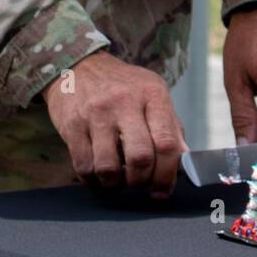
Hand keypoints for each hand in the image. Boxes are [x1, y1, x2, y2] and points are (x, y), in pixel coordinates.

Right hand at [41, 51, 186, 198]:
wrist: (79, 67)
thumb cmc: (123, 86)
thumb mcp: (153, 93)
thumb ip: (170, 126)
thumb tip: (185, 160)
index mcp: (151, 94)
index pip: (167, 143)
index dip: (167, 175)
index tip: (162, 189)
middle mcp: (124, 102)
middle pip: (140, 158)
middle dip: (142, 182)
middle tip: (139, 184)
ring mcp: (96, 114)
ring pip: (108, 168)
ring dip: (116, 185)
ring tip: (118, 180)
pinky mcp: (72, 126)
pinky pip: (84, 167)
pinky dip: (93, 181)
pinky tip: (99, 176)